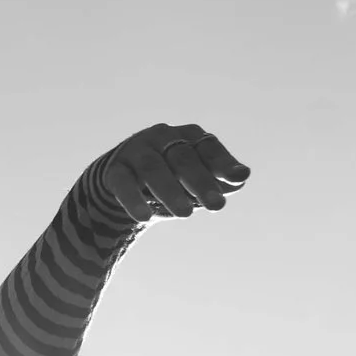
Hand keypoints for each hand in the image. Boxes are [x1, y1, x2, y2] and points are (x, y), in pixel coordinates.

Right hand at [96, 122, 250, 221]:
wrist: (124, 183)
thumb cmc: (173, 179)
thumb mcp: (198, 179)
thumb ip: (220, 178)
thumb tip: (241, 178)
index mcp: (188, 137)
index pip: (209, 148)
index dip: (224, 163)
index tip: (240, 177)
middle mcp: (163, 138)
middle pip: (183, 158)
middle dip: (201, 181)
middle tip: (218, 206)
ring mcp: (136, 151)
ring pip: (153, 168)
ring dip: (170, 190)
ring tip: (186, 214)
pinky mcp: (115, 170)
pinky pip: (123, 183)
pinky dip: (133, 199)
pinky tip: (144, 217)